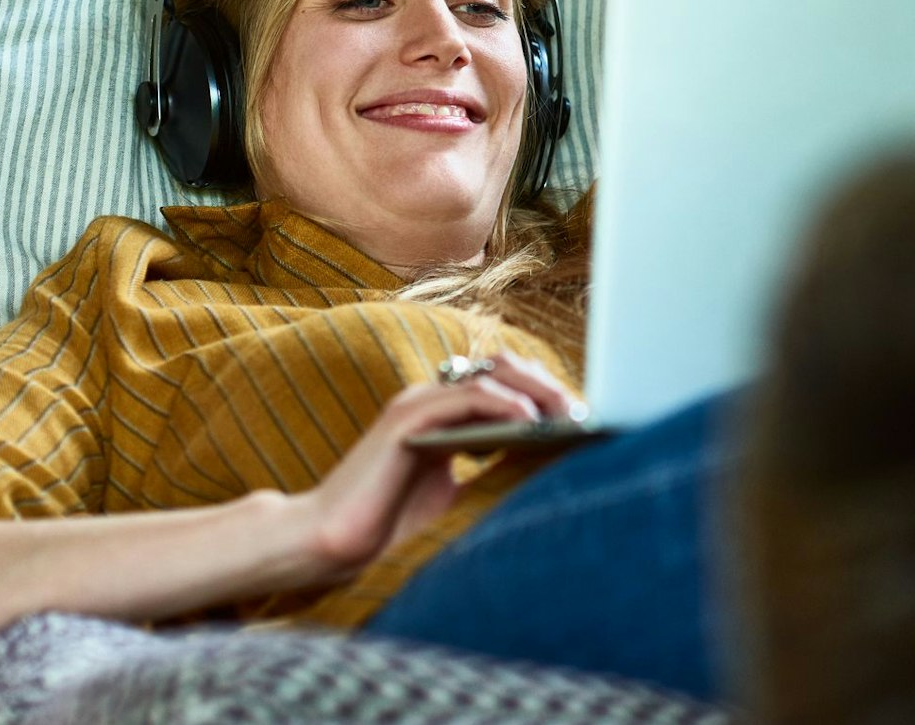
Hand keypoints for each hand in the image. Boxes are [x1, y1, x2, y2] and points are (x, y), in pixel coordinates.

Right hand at [293, 352, 578, 583]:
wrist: (330, 541)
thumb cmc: (389, 523)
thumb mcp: (455, 493)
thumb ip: (492, 471)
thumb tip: (547, 463)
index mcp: (443, 413)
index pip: (506, 386)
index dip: (547, 395)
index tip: (584, 419)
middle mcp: (431, 398)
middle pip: (505, 372)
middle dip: (550, 388)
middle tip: (584, 414)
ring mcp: (417, 404)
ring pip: (490, 377)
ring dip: (537, 392)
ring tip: (569, 415)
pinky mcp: (405, 418)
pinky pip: (464, 397)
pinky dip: (502, 404)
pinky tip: (530, 423)